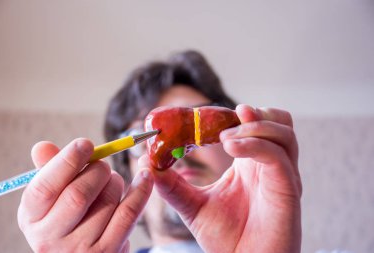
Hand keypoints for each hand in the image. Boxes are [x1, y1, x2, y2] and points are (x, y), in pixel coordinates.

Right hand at [18, 138, 152, 252]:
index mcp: (32, 218)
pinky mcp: (109, 252)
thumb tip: (42, 147)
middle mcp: (50, 238)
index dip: (67, 161)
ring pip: (107, 201)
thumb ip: (49, 172)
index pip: (44, 188)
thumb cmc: (66, 219)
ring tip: (113, 181)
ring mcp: (80, 249)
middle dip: (97, 170)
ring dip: (116, 182)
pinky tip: (145, 177)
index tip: (86, 144)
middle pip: (78, 194)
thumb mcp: (49, 200)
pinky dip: (140, 190)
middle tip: (103, 166)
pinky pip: (129, 213)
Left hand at [145, 105, 301, 252]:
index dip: (234, 115)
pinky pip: (277, 155)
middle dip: (254, 114)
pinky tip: (231, 147)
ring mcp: (282, 175)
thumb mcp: (192, 205)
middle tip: (226, 121)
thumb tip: (147, 164)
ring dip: (254, 126)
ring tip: (225, 138)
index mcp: (252, 163)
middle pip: (278, 120)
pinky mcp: (287, 188)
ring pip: (283, 132)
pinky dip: (254, 144)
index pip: (254, 124)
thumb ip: (172, 184)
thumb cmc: (226, 238)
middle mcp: (270, 165)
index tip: (204, 114)